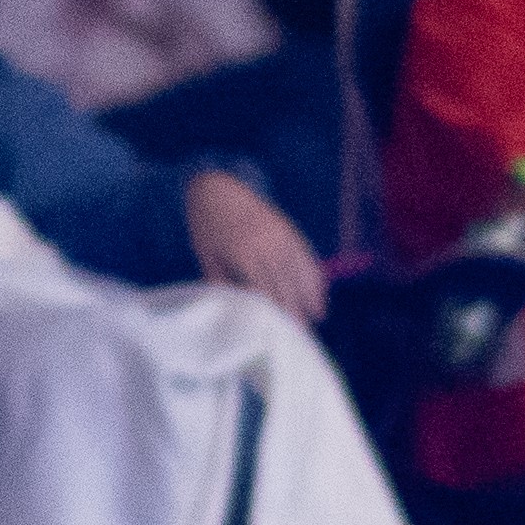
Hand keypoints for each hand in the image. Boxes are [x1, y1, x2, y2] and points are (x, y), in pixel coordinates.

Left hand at [184, 170, 325, 323]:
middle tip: (302, 336)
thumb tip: (233, 311)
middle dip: (296, 312)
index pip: (266, 292)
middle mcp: (268, 245)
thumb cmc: (207, 225)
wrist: (216, 187)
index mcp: (245, 254)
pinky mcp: (289, 229)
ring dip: (311, 296)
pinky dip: (314, 275)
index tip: (282, 334)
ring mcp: (282, 236)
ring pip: (302, 272)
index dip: (276, 315)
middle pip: (287, 286)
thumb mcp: (206, 256)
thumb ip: (220, 283)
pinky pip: (307, 256)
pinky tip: (318, 292)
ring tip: (316, 319)